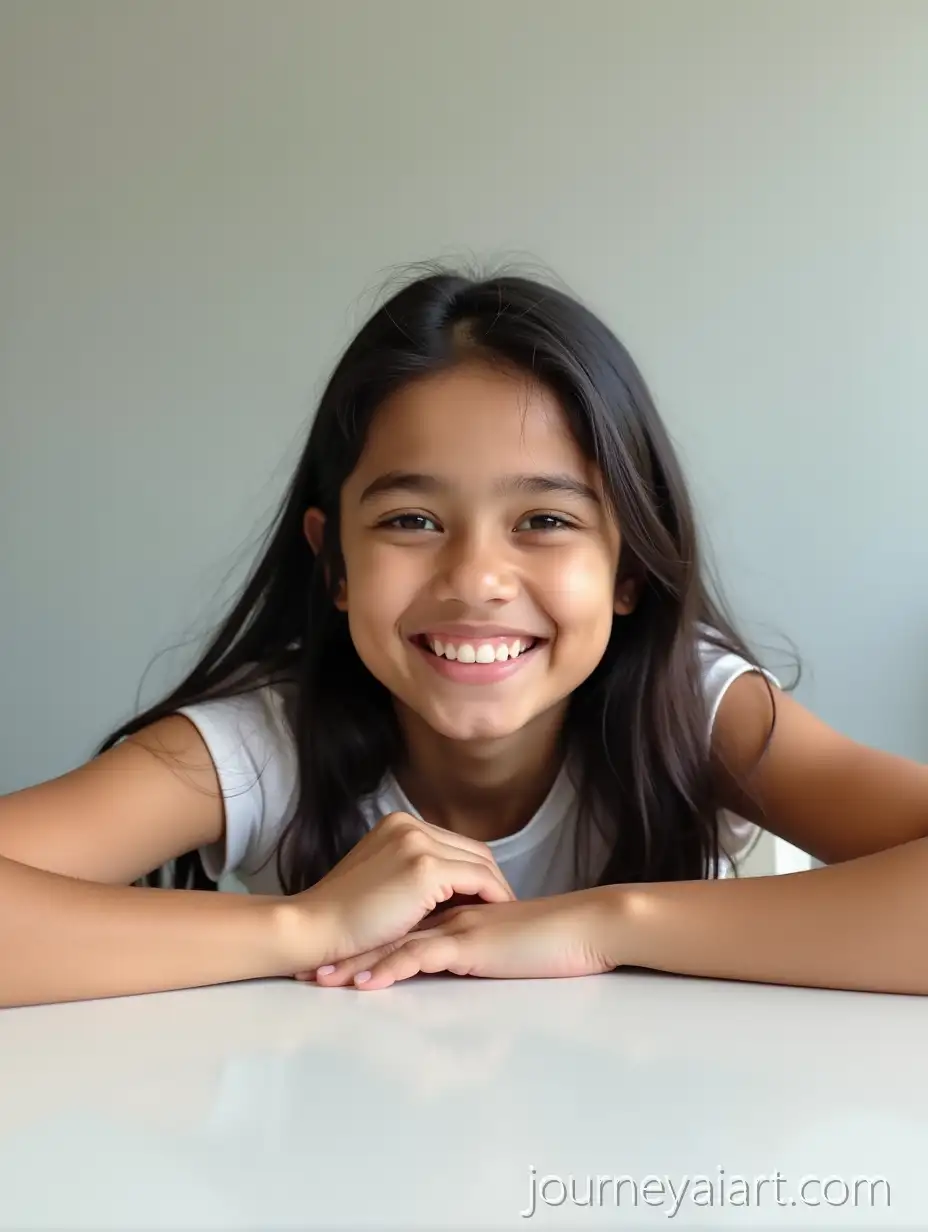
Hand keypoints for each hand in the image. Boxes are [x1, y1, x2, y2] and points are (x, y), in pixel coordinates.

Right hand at [292, 811, 514, 966]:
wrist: (313, 927)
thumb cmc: (341, 916)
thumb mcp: (379, 879)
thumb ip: (411, 874)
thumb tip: (453, 892)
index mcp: (398, 824)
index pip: (454, 844)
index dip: (474, 872)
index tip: (487, 898)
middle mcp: (410, 825)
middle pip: (471, 850)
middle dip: (491, 880)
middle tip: (503, 908)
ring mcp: (417, 843)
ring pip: (480, 863)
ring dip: (496, 890)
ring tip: (503, 917)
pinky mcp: (426, 868)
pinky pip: (478, 880)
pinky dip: (493, 897)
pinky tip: (496, 918)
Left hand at [311, 890, 616, 989]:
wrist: (585, 927)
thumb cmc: (552, 938)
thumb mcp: (503, 942)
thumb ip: (477, 944)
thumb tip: (456, 960)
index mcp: (456, 910)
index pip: (402, 920)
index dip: (368, 935)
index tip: (335, 953)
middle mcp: (449, 913)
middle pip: (388, 928)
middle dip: (348, 948)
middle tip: (312, 968)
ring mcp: (457, 925)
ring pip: (395, 941)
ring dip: (356, 961)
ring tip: (322, 979)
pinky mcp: (470, 943)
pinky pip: (421, 955)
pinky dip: (389, 969)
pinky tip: (365, 984)